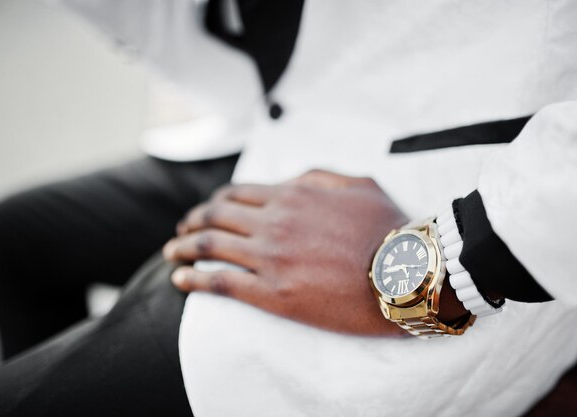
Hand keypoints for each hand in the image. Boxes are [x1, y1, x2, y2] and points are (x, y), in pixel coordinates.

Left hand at [163, 170, 408, 335]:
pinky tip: (179, 279)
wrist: (406, 275)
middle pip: (215, 217)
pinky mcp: (273, 293)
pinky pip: (220, 283)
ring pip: (210, 246)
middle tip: (180, 230)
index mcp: (292, 195)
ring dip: (183, 247)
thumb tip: (289, 180)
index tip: (202, 212)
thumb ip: (318, 176)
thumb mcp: (358, 185)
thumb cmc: (389, 230)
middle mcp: (275, 222)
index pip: (236, 195)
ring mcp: (271, 258)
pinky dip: (193, 279)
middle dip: (191, 221)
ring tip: (170, 253)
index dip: (212, 203)